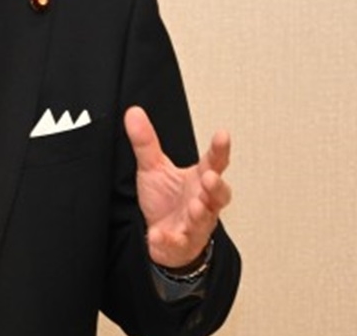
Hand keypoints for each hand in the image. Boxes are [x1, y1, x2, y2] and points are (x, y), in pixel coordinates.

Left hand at [124, 106, 231, 268]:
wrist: (163, 236)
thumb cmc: (166, 199)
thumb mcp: (153, 167)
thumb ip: (146, 142)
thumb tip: (133, 113)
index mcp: (198, 179)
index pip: (214, 162)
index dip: (220, 149)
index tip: (223, 135)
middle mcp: (203, 201)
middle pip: (219, 194)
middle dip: (216, 186)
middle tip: (210, 177)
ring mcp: (194, 224)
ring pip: (203, 219)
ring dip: (200, 213)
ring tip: (195, 206)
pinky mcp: (180, 243)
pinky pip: (176, 242)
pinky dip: (168, 240)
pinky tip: (158, 235)